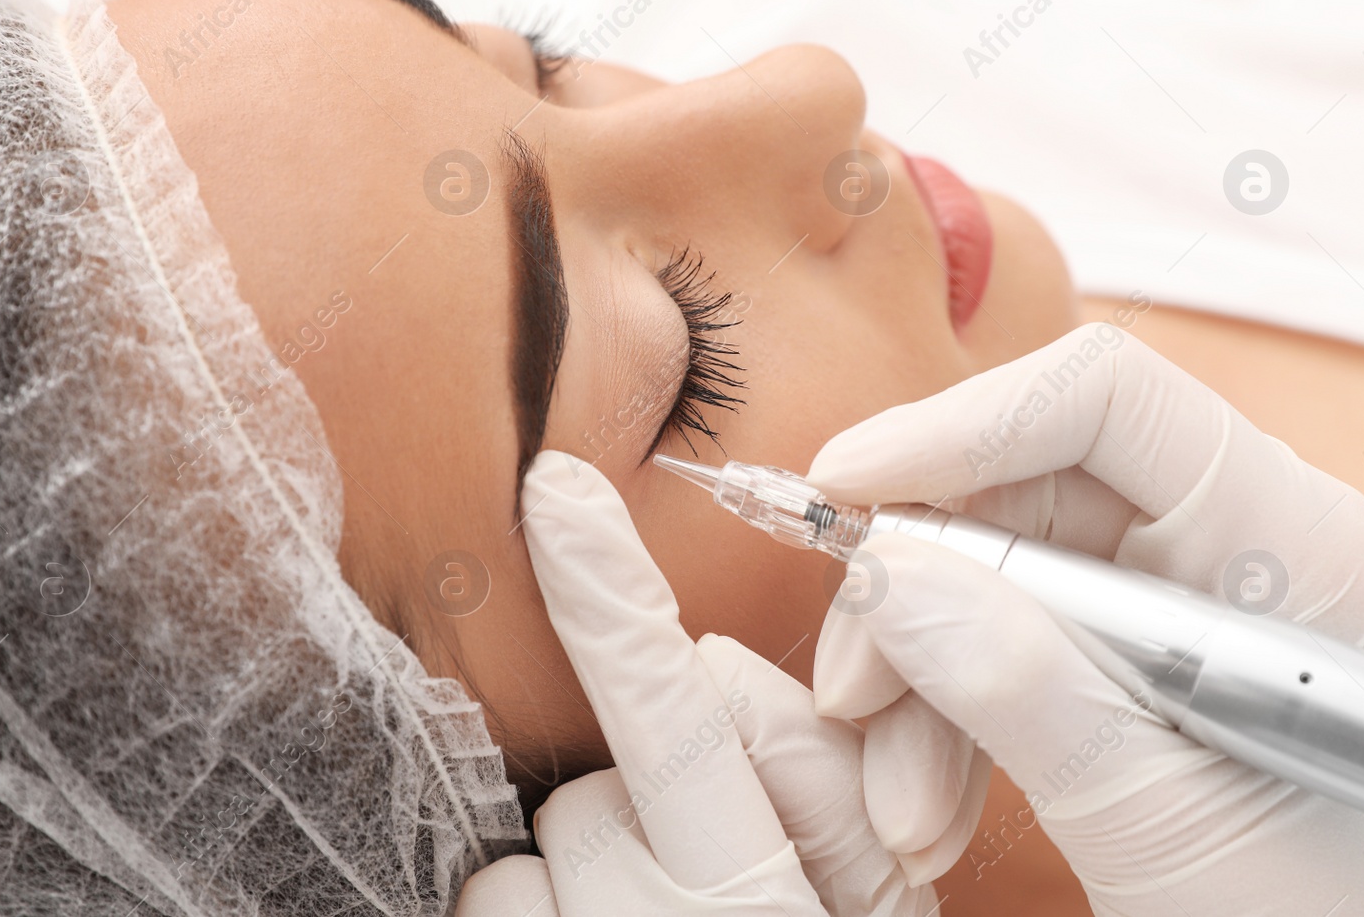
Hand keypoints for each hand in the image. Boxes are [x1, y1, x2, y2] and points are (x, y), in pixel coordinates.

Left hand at [455, 452, 939, 915]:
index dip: (611, 592)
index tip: (555, 489)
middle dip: (640, 816)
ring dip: (577, 887)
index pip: (688, 714)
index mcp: (795, 901)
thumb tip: (710, 673)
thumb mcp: (872, 902)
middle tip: (701, 899)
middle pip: (601, 785)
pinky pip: (491, 907)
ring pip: (534, 852)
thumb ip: (815, 781)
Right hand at [809, 324, 1363, 914]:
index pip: (1103, 398)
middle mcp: (1224, 529)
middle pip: (1016, 485)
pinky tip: (926, 799)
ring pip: (984, 565)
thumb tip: (885, 573)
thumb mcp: (1156, 815)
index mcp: (1279, 536)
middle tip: (851, 695)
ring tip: (902, 806)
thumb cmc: (1307, 912)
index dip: (958, 424)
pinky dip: (940, 711)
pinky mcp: (1121, 637)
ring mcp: (1167, 581)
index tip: (842, 490)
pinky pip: (994, 629)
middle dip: (914, 594)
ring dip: (915, 678)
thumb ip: (1019, 688)